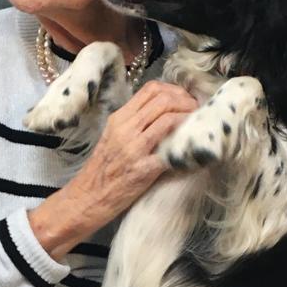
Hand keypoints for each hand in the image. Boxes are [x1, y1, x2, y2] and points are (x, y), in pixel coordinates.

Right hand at [31, 81, 197, 257]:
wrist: (88, 197)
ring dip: (190, 118)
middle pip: (163, 100)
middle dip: (187, 102)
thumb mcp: (113, 137)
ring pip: (168, 118)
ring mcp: (134, 148)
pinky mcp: (143, 169)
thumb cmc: (103, 170)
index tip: (186, 99)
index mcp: (119, 118)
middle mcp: (126, 129)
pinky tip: (192, 146)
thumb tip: (163, 112)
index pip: (151, 89)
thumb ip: (134, 122)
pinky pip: (170, 149)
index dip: (174, 90)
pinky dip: (185, 143)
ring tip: (198, 124)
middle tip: (198, 111)